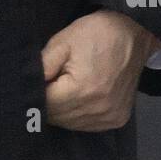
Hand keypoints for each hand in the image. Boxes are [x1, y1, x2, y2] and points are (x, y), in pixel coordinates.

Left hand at [42, 9, 160, 130]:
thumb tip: (27, 85)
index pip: (46, 105)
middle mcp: (97, 110)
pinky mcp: (117, 120)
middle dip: (48, 102)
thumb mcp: (62, 42)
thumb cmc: (96, 34)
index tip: (36, 82)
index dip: (36, 93)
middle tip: (50, 82)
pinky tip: (78, 97)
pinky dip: (78, 114)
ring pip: (70, 125)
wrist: (133, 34)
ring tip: (64, 88)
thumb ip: (42, 67)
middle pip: (57, 118)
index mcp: (81, 91)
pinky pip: (86, 125)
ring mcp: (109, 117)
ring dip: (62, 111)